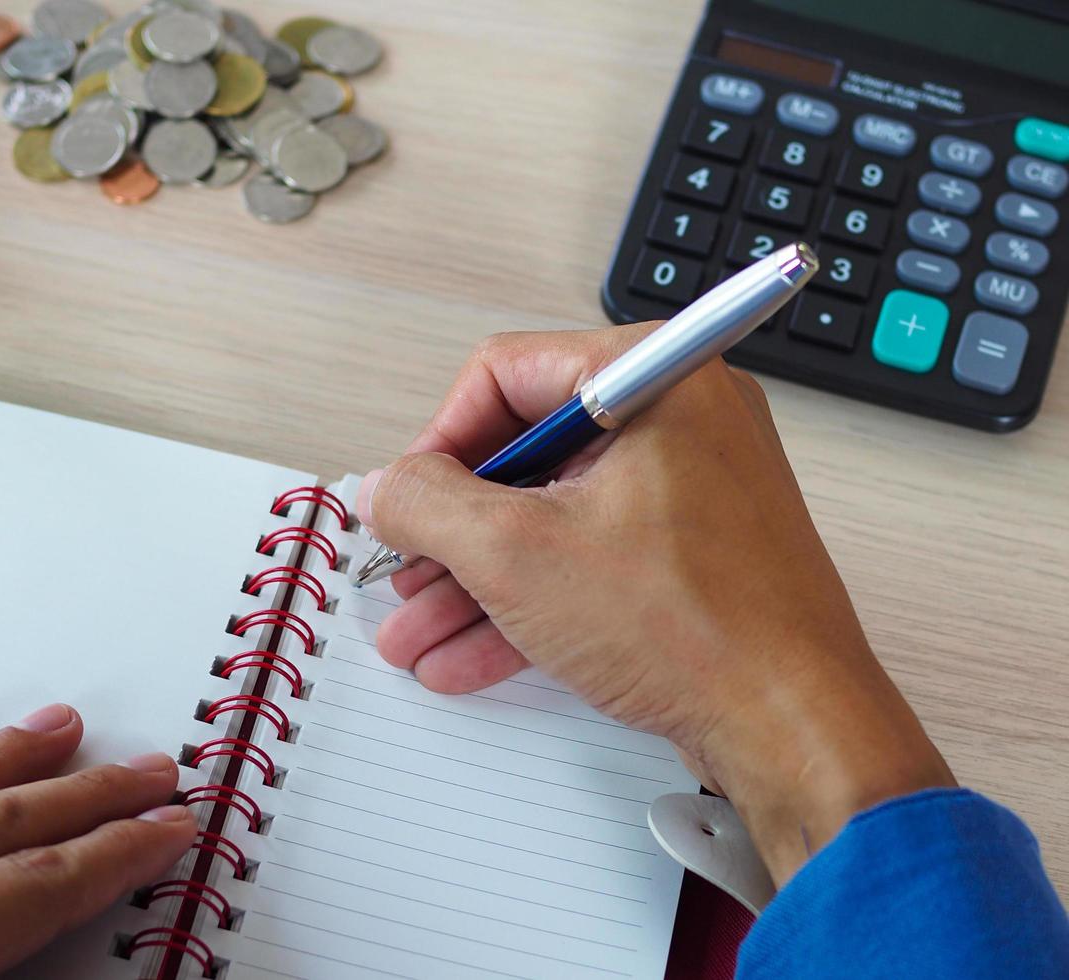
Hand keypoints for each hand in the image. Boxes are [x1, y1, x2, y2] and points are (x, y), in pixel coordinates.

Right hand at [358, 328, 954, 883]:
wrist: (794, 728)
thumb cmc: (694, 626)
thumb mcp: (518, 554)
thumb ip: (428, 506)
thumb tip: (384, 488)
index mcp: (653, 378)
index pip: (506, 375)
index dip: (437, 442)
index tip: (403, 500)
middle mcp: (677, 420)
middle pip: (524, 454)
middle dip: (450, 530)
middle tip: (403, 573)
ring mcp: (687, 491)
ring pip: (550, 518)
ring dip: (475, 580)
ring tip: (414, 636)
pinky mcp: (688, 556)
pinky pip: (588, 561)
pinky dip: (528, 603)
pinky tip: (464, 658)